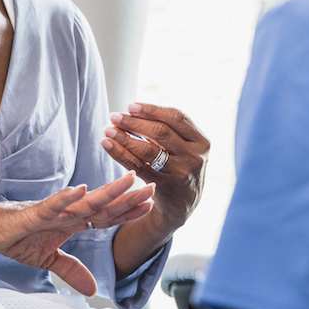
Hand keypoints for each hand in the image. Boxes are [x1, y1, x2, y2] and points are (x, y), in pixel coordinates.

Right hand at [0, 173, 153, 296]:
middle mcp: (66, 213)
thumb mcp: (47, 260)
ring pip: (84, 202)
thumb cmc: (16, 237)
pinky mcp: (32, 213)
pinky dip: (65, 198)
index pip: (105, 217)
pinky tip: (80, 189)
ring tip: (127, 182)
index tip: (150, 204)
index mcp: (71, 222)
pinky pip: (52, 205)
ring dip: (106, 193)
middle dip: (127, 198)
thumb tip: (94, 290)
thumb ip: (71, 271)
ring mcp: (51, 211)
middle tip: (152, 187)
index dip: (127, 211)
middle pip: (102, 206)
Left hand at [100, 102, 208, 229]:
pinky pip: (137, 165)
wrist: (184, 203)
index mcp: (201, 141)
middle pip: (160, 132)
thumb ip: (169, 129)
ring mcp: (180, 172)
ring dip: (124, 137)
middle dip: (134, 122)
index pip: (176, 117)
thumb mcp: (185, 146)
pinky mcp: (164, 185)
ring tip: (108, 129)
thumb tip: (132, 109)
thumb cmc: (179, 165)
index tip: (130, 106)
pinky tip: (107, 144)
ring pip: (147, 149)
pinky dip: (120, 153)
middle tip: (114, 116)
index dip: (152, 109)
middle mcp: (194, 156)